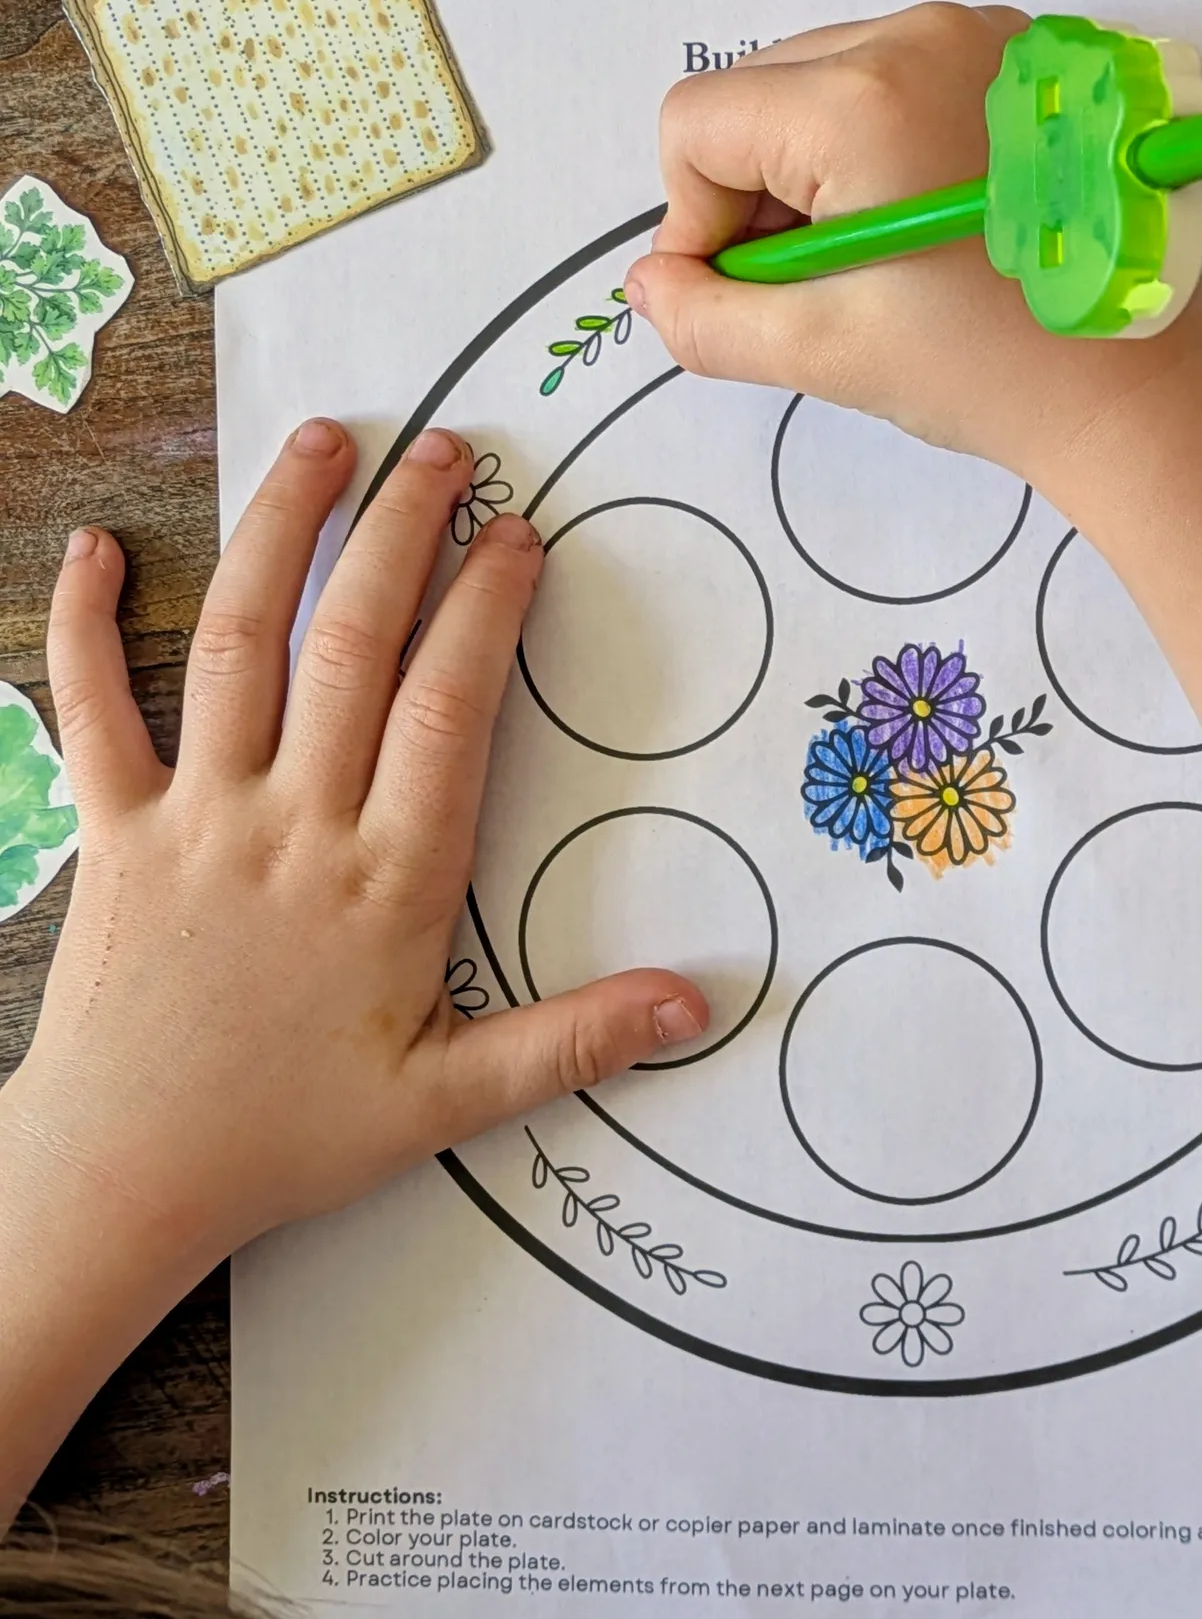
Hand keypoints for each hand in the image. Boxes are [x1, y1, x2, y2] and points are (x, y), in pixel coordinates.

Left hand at [4, 420, 706, 1275]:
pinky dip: (85, 623)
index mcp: (387, 880)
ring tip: (322, 442)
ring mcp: (196, 816)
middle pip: (352, 641)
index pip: (448, 706)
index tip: (520, 534)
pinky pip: (91, 706)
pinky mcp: (114, 828)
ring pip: (237, 642)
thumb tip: (698, 1006)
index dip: (488, 606)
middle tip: (443, 448)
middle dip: (402, 530)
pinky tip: (95, 549)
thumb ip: (573, 1043)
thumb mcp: (450, 1101)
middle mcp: (293, 824)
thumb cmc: (286, 1137)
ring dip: (280, 529)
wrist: (122, 1175)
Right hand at [630, 1, 1201, 490]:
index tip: (741, 290)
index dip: (693, 218)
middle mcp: (918, 35)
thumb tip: (650, 286)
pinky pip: (901, 77)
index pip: (697, 123)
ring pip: (824, 80)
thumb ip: (707, 316)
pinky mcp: (1021, 58)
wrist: (1143, 386)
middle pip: (757, 90)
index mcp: (861, 98)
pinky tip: (924, 224)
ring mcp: (980, 36)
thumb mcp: (826, 351)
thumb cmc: (993, 369)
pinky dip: (883, 144)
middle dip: (756, 189)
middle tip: (811, 283)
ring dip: (816, 168)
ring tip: (874, 260)